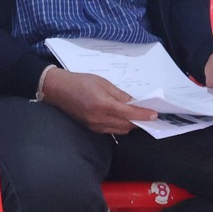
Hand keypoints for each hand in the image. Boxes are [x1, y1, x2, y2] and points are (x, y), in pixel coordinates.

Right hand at [39, 69, 157, 134]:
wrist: (58, 89)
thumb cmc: (80, 81)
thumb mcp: (102, 82)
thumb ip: (119, 94)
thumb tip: (134, 103)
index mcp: (103, 105)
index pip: (129, 114)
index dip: (143, 115)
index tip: (155, 114)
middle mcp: (100, 119)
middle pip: (127, 125)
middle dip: (139, 121)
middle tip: (148, 114)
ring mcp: (95, 126)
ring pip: (120, 130)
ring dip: (130, 124)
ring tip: (136, 115)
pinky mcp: (91, 128)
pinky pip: (111, 130)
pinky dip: (120, 125)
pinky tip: (121, 117)